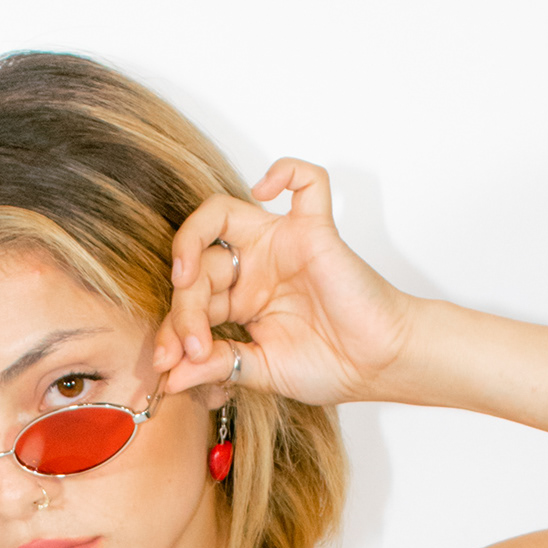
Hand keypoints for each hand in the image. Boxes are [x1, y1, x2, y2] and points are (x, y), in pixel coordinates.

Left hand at [153, 161, 413, 408]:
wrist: (377, 367)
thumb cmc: (330, 365)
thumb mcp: (261, 371)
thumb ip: (217, 367)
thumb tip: (171, 376)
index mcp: (240, 298)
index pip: (190, 298)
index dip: (173, 328)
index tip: (169, 364)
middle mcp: (254, 265)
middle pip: (198, 263)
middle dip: (184, 308)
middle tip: (189, 348)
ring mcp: (281, 244)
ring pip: (221, 213)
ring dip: (191, 239)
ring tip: (185, 279)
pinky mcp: (313, 231)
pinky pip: (306, 182)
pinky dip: (286, 171)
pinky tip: (264, 188)